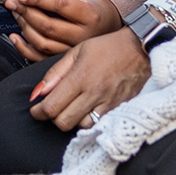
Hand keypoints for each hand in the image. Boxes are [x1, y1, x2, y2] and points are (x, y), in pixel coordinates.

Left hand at [6, 0, 119, 61]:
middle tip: (13, 3)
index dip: (38, 0)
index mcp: (89, 16)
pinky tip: (15, 36)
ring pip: (42, 43)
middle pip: (48, 26)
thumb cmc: (91, 9)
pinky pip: (39, 59)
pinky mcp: (64, 64)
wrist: (107, 27)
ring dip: (24, 28)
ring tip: (16, 15)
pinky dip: (23, 48)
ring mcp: (73, 53)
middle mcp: (83, 37)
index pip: (60, 6)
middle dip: (26, 13)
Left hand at [28, 28, 150, 131]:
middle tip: (52, 108)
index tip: (36, 110)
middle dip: (53, 118)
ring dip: (72, 120)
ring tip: (71, 108)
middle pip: (63, 122)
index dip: (38, 112)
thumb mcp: (77, 52)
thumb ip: (56, 73)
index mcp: (80, 78)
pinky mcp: (118, 109)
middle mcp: (94, 94)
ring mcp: (107, 104)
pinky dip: (88, 121)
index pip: (51, 107)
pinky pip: (98, 125)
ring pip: (80, 127)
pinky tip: (86, 111)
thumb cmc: (108, 47)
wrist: (139, 50)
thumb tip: (39, 92)